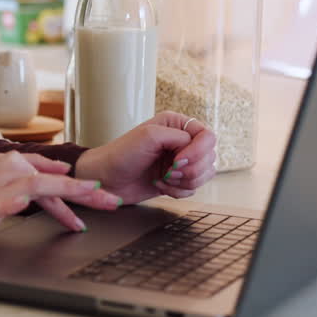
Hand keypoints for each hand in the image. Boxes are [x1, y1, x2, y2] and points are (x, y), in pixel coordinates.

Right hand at [0, 152, 122, 237]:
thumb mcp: (2, 175)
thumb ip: (33, 172)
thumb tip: (64, 168)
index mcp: (15, 164)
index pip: (55, 176)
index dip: (83, 186)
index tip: (109, 195)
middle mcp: (9, 172)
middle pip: (53, 180)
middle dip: (85, 191)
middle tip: (111, 201)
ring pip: (33, 187)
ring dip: (62, 193)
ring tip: (86, 195)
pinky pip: (1, 203)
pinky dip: (13, 202)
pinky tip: (23, 203)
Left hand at [73, 111, 217, 205]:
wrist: (106, 179)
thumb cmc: (120, 155)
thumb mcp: (148, 136)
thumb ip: (178, 137)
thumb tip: (195, 149)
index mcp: (176, 125)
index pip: (208, 136)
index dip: (198, 152)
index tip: (177, 160)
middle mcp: (181, 142)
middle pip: (210, 157)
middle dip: (191, 170)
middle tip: (168, 171)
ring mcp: (180, 162)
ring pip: (205, 175)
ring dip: (185, 181)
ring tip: (163, 177)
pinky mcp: (177, 180)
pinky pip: (194, 189)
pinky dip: (178, 191)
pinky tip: (160, 185)